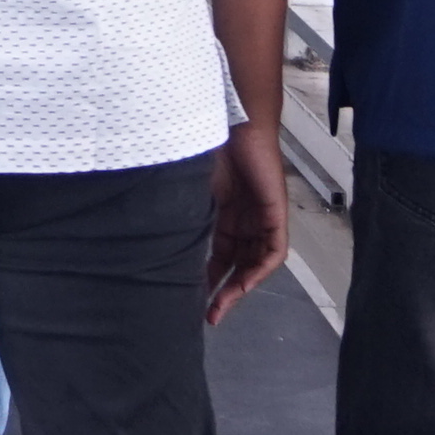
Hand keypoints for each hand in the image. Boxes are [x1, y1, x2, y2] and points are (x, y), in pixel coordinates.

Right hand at [203, 123, 287, 321]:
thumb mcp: (192, 190)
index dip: (210, 278)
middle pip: (239, 263)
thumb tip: (159, 240)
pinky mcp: (275, 212)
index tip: (196, 300)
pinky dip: (261, 269)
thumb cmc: (207, 147)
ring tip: (222, 305)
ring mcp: (262, 216)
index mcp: (225, 212)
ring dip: (242, 286)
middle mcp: (246, 219)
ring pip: (256, 261)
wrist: (233, 121)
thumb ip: (187, 215)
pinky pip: (274, 251)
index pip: (221, 254)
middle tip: (209, 313)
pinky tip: (245, 282)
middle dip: (225, 290)